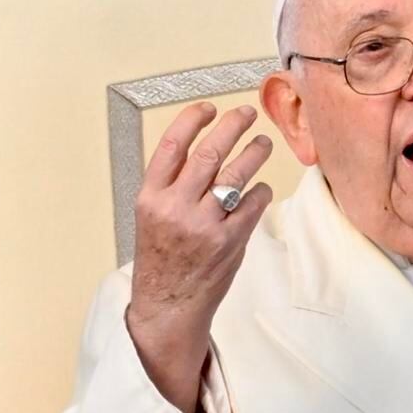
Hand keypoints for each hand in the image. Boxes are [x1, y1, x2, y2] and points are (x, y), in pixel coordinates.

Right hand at [126, 102, 272, 412]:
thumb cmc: (161, 259)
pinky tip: (259, 187)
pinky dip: (260, 191)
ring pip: (236, 174)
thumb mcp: (151, 216)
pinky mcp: (230, 242)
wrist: (168, 305)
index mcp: (151, 197)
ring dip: (254, 153)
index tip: (208, 107)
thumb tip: (203, 147)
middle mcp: (176, 208)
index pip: (173, 144)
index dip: (193, 119)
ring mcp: (204, 226)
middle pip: (209, 153)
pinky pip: (254, 203)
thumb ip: (171, 184)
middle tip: (246, 113)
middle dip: (232, 126)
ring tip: (262, 144)